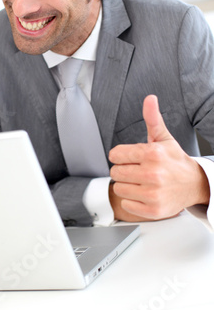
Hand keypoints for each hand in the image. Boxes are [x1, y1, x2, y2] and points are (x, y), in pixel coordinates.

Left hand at [109, 95, 209, 220]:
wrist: (194, 184)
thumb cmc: (175, 161)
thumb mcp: (163, 138)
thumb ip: (152, 118)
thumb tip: (150, 99)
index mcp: (153, 154)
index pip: (115, 155)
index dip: (121, 156)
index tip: (130, 158)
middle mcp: (153, 174)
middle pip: (116, 172)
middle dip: (123, 170)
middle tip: (137, 170)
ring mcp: (153, 194)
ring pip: (119, 188)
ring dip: (127, 185)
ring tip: (140, 182)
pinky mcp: (153, 210)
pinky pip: (126, 204)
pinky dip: (132, 201)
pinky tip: (143, 194)